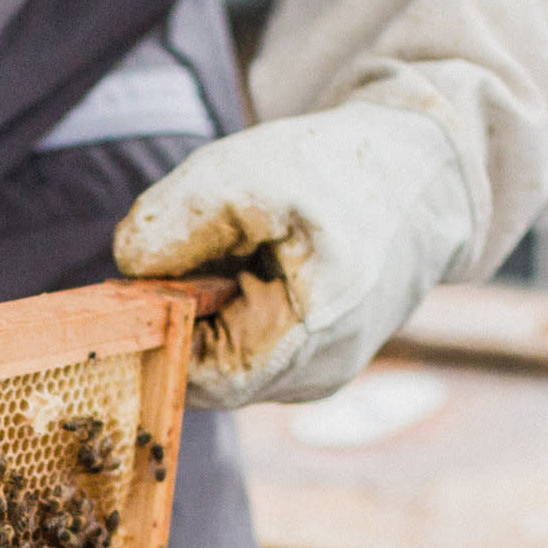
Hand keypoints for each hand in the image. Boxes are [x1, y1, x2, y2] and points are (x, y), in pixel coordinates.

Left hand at [114, 99, 478, 410]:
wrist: (420, 178)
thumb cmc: (337, 172)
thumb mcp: (247, 171)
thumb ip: (178, 219)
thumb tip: (127, 268)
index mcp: (314, 330)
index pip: (198, 376)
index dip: (155, 330)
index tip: (141, 280)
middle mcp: (319, 372)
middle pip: (207, 372)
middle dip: (180, 315)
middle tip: (181, 254)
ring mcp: (320, 375)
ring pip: (226, 362)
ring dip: (207, 311)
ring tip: (233, 252)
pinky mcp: (314, 363)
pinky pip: (250, 350)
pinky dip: (232, 312)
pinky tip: (252, 269)